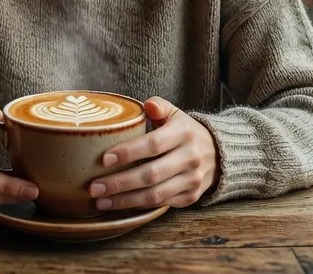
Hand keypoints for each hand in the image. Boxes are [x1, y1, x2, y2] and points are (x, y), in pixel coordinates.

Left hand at [88, 97, 216, 210]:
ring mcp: (192, 180)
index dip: (128, 153)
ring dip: (125, 200)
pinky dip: (138, 206)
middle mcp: (190, 158)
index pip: (154, 144)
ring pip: (155, 195)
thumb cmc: (185, 132)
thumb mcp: (175, 113)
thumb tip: (148, 105)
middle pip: (151, 175)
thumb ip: (159, 106)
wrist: (218, 153)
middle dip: (120, 183)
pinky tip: (119, 204)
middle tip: (94, 187)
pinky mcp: (190, 197)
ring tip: (101, 201)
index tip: (104, 159)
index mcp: (183, 133)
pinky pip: (161, 203)